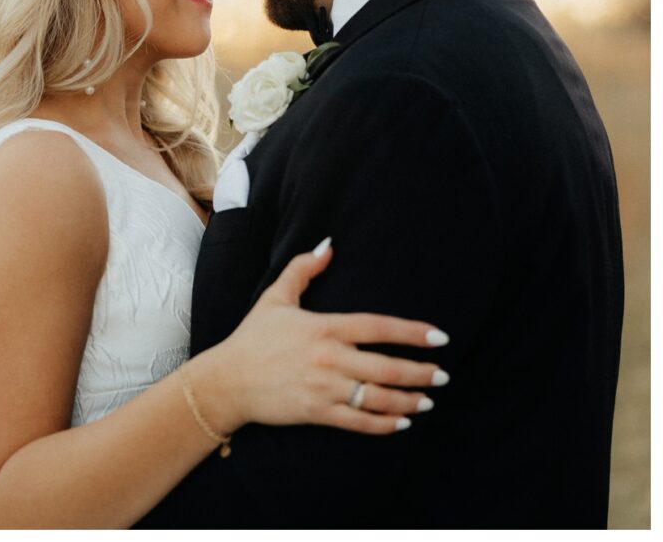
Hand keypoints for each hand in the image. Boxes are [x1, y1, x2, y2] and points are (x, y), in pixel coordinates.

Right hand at [190, 239, 450, 435]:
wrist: (225, 381)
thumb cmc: (251, 339)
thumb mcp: (275, 299)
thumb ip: (302, 270)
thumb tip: (328, 245)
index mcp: (324, 328)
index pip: (379, 327)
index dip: (413, 333)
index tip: (440, 338)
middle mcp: (328, 357)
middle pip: (388, 367)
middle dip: (422, 373)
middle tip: (442, 376)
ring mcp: (323, 386)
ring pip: (379, 396)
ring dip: (410, 401)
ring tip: (428, 401)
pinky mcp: (316, 411)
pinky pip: (360, 421)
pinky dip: (385, 424)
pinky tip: (402, 422)